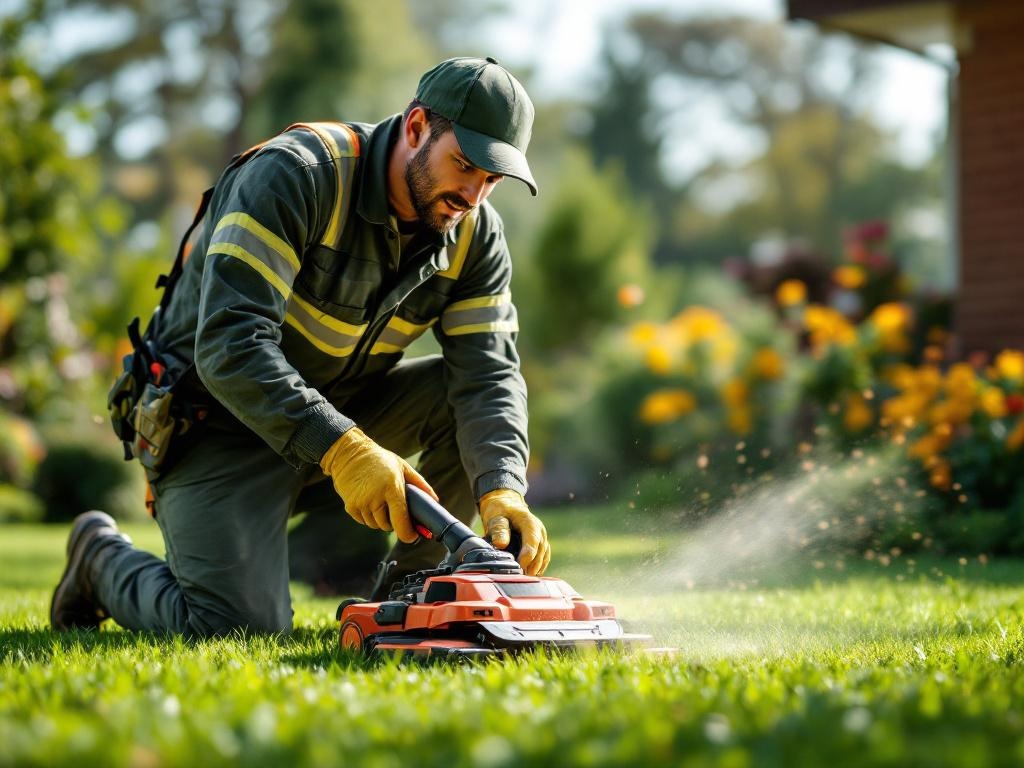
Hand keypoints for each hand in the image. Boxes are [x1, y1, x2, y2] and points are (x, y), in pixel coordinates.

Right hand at [320, 428, 436, 543]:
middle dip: (395, 522)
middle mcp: (375, 498)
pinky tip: (369, 501)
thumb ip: (420, 484)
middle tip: (395, 509)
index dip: (409, 533)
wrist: (349, 454)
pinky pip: (364, 522)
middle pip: (388, 526)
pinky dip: (369, 516)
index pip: (401, 521)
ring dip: (381, 520)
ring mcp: (361, 503)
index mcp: (392, 488)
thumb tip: (434, 501)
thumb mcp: (402, 467)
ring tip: (381, 502)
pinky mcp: (350, 507)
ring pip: (375, 525)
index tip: (413, 535)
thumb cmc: (380, 460)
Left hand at [479, 489, 549, 574]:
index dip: (528, 555)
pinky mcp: (541, 545)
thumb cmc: (500, 511)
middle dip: (531, 566)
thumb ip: (499, 529)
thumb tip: (501, 544)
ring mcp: (542, 538)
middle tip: (519, 578)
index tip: (520, 567)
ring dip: (535, 569)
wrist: (506, 505)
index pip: (533, 541)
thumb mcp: (495, 517)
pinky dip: (537, 568)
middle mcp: (540, 531)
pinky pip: (543, 559)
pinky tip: (528, 575)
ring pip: (544, 557)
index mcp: (530, 522)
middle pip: (540, 552)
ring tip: (522, 579)